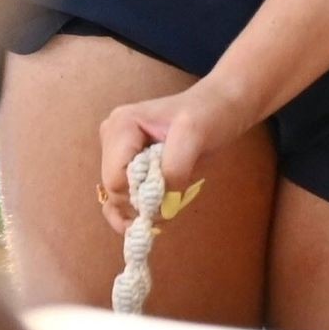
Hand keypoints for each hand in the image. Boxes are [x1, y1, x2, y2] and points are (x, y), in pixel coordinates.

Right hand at [96, 79, 249, 235]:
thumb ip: (175, 167)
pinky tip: (152, 221)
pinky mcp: (127, 169)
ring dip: (143, 212)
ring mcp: (117, 156)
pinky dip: (134, 216)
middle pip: (116, 193)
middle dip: (143, 205)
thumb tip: (159, 204)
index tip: (170, 193)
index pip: (115, 180)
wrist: (217, 109)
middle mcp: (111, 140)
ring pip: (118, 202)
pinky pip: (120, 203)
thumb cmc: (206, 115)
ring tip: (170, 203)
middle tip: (173, 200)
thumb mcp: (194, 133)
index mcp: (120, 126)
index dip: (142, 195)